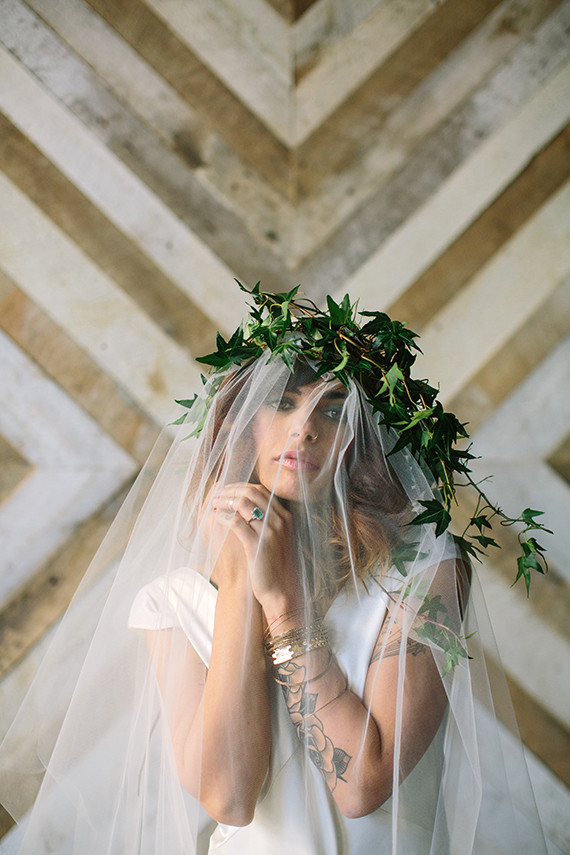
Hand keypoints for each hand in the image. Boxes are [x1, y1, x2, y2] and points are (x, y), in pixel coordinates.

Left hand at [210, 483, 300, 616]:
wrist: (282, 591)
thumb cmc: (277, 567)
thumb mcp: (280, 539)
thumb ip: (271, 523)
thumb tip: (252, 509)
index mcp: (285, 517)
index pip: (261, 490)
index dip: (242, 487)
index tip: (228, 490)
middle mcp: (279, 521)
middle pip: (251, 493)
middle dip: (231, 490)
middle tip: (216, 494)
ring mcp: (269, 532)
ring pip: (242, 504)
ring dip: (224, 501)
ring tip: (213, 504)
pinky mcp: (256, 545)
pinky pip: (235, 522)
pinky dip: (223, 516)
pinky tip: (215, 518)